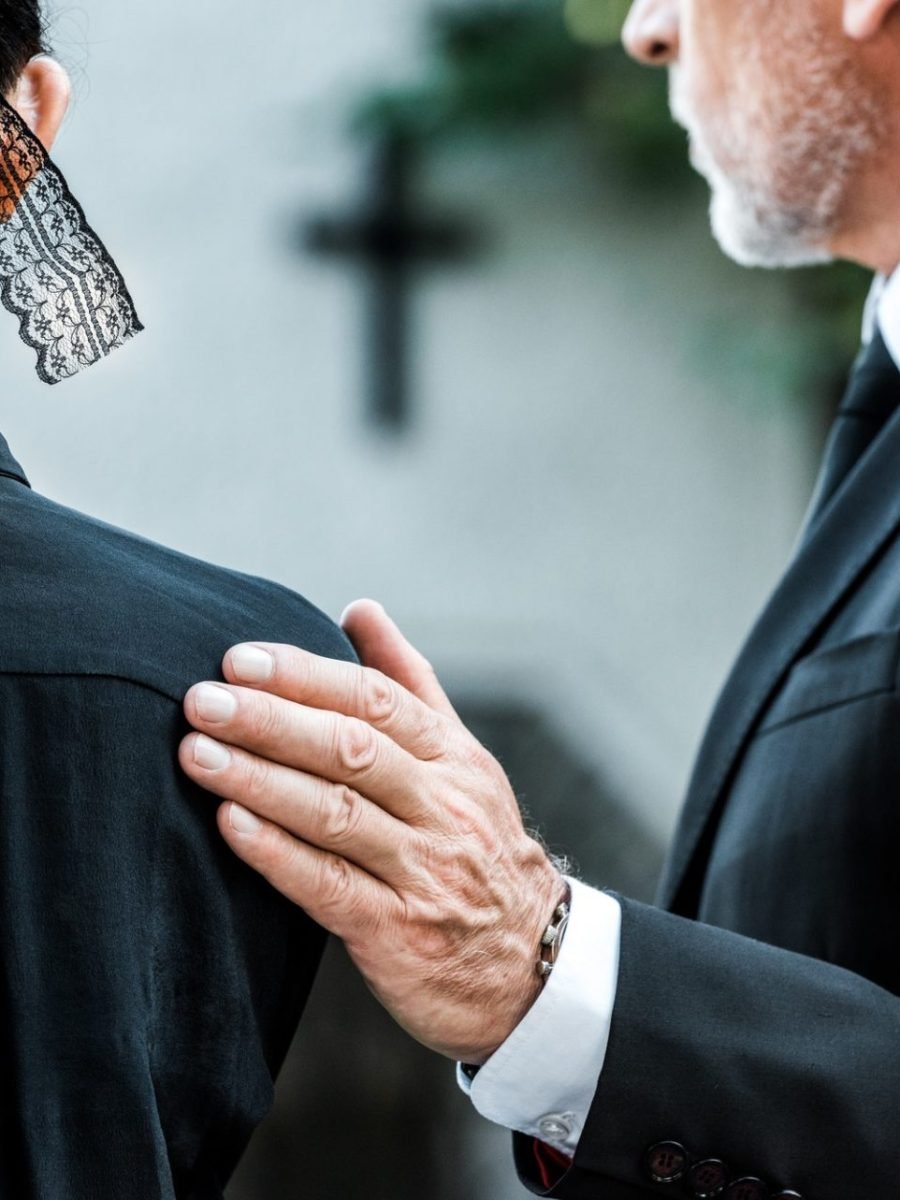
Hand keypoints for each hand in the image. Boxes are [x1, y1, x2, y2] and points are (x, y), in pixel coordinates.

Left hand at [179, 600, 563, 1063]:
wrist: (533, 964)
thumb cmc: (478, 846)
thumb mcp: (462, 759)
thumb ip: (409, 684)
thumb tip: (360, 608)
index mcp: (454, 758)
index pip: (377, 700)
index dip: (305, 676)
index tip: (239, 659)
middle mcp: (442, 807)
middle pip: (352, 749)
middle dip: (272, 720)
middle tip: (203, 700)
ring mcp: (423, 870)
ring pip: (336, 813)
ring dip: (261, 780)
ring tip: (197, 753)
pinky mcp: (398, 932)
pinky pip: (330, 887)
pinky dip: (278, 854)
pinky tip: (230, 825)